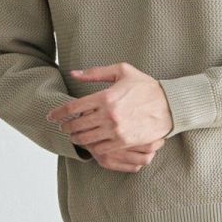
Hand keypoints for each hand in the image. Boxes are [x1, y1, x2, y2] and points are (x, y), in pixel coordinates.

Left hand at [46, 62, 174, 168]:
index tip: (51, 116)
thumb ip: (95, 73)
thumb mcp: (121, 71)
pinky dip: (92, 148)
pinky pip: (101, 149)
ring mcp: (116, 131)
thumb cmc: (145, 86)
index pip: (73, 108)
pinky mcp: (124, 142)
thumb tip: (73, 74)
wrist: (170, 105)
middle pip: (77, 126)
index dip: (58, 113)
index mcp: (105, 96)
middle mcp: (109, 115)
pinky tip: (91, 144)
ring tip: (75, 137)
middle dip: (66, 128)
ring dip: (77, 139)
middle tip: (63, 127)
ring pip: (86, 139)